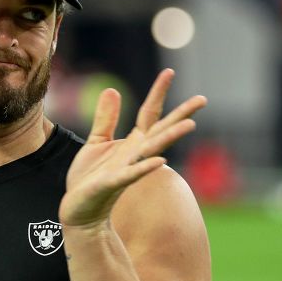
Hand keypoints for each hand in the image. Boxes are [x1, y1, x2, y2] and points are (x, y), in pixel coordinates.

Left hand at [59, 69, 205, 228]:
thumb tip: (113, 90)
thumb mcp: (96, 141)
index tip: (169, 71)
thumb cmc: (89, 177)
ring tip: (189, 124)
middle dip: (181, 114)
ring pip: (152, 150)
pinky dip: (145, 167)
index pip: (150, 113)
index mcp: (132, 142)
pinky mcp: (112, 183)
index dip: (159, 92)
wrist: (79, 209)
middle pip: (161, 130)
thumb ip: (106, 118)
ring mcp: (127, 168)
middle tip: (202, 99)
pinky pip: (132, 174)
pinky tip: (159, 161)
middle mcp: (135, 154)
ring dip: (170, 137)